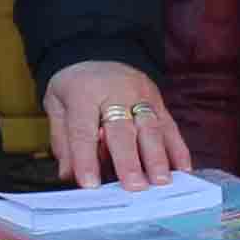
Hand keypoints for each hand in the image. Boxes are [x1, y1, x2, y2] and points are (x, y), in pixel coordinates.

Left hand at [45, 61, 186, 188]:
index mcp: (83, 93)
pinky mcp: (159, 102)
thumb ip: (63, 142)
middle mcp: (115, 93)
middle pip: (122, 130)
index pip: (83, 130)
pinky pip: (170, 126)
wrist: (97, 52)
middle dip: (129, 160)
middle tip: (134, 186)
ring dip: (158, 157)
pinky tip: (182, 170)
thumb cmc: (75, 86)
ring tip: (161, 182)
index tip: (90, 185)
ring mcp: (141, 96)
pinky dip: (178, 150)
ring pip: (151, 128)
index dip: (86, 158)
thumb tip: (69, 175)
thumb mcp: (57, 106)